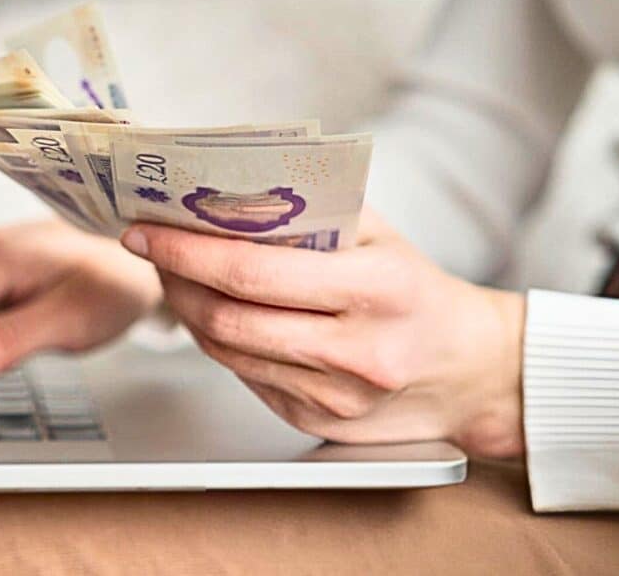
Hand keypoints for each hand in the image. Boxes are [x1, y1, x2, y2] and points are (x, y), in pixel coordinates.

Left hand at [121, 208, 524, 457]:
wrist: (472, 372)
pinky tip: (213, 312)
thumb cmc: (420, 293)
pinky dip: (219, 341)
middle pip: (228, 318)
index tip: (147, 231)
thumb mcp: (379, 236)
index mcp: (376, 291)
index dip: (186, 251)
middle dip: (175, 279)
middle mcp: (356, 352)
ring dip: (188, 311)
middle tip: (152, 249)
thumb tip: (223, 195)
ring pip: (228, 352)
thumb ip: (309, 212)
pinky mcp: (316, 422)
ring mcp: (334, 397)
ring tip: (176, 275)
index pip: (253, 272)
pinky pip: (245, 376)